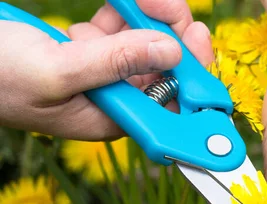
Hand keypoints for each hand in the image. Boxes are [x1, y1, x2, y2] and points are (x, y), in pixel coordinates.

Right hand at [0, 0, 212, 139]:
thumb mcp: (57, 71)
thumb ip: (113, 62)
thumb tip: (170, 53)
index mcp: (112, 119)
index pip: (169, 106)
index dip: (194, 78)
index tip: (199, 41)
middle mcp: (114, 99)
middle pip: (163, 70)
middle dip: (172, 36)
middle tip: (170, 7)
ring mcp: (102, 74)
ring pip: (144, 44)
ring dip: (149, 17)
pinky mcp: (88, 51)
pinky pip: (120, 29)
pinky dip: (123, 12)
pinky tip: (123, 2)